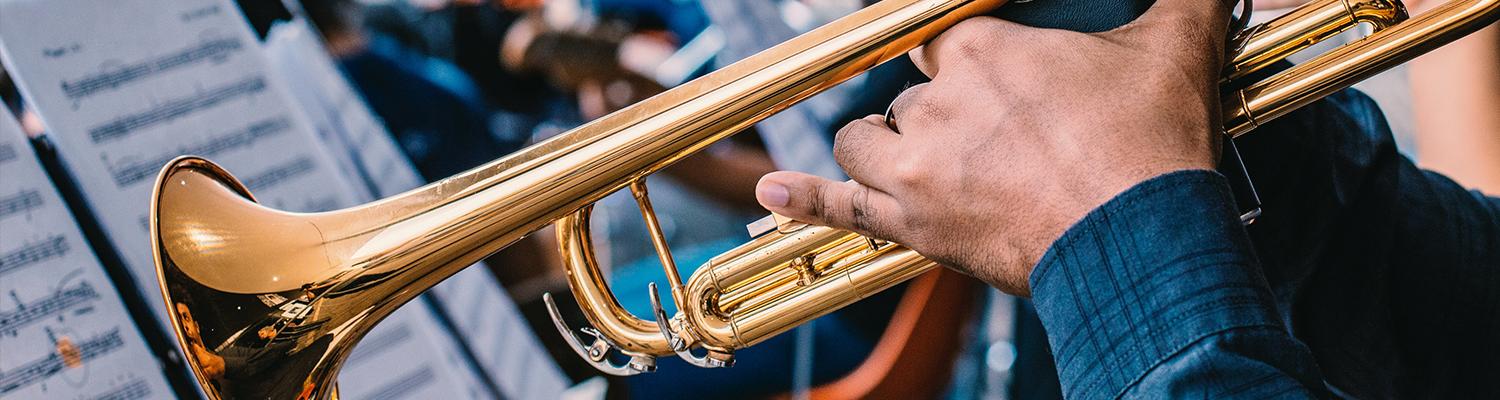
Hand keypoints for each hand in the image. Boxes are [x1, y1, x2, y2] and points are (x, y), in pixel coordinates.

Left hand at [754, 0, 1230, 295]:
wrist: (1141, 236)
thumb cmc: (1153, 144)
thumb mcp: (1176, 45)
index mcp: (985, 51)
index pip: (940, 38)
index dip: (960, 56)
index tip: (976, 73)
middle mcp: (937, 101)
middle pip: (910, 93)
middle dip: (941, 111)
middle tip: (988, 136)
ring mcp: (916, 164)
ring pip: (865, 138)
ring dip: (885, 145)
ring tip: (919, 158)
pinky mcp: (911, 223)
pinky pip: (838, 205)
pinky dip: (804, 197)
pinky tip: (772, 189)